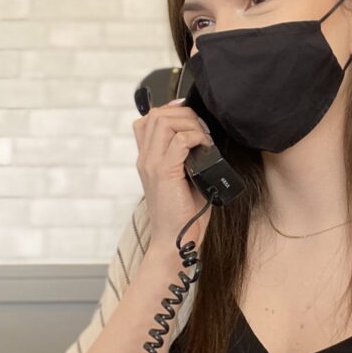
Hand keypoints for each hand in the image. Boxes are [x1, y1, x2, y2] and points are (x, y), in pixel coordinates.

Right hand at [132, 97, 213, 247]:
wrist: (176, 241)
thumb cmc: (184, 213)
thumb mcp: (184, 178)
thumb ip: (186, 157)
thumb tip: (205, 135)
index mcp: (147, 159)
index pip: (147, 120)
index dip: (170, 112)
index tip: (192, 120)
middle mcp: (145, 159)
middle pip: (156, 115)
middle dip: (184, 115)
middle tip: (202, 130)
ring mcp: (152, 165)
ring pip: (164, 122)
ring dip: (189, 124)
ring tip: (203, 138)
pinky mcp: (164, 173)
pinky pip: (179, 140)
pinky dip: (196, 138)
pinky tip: (206, 149)